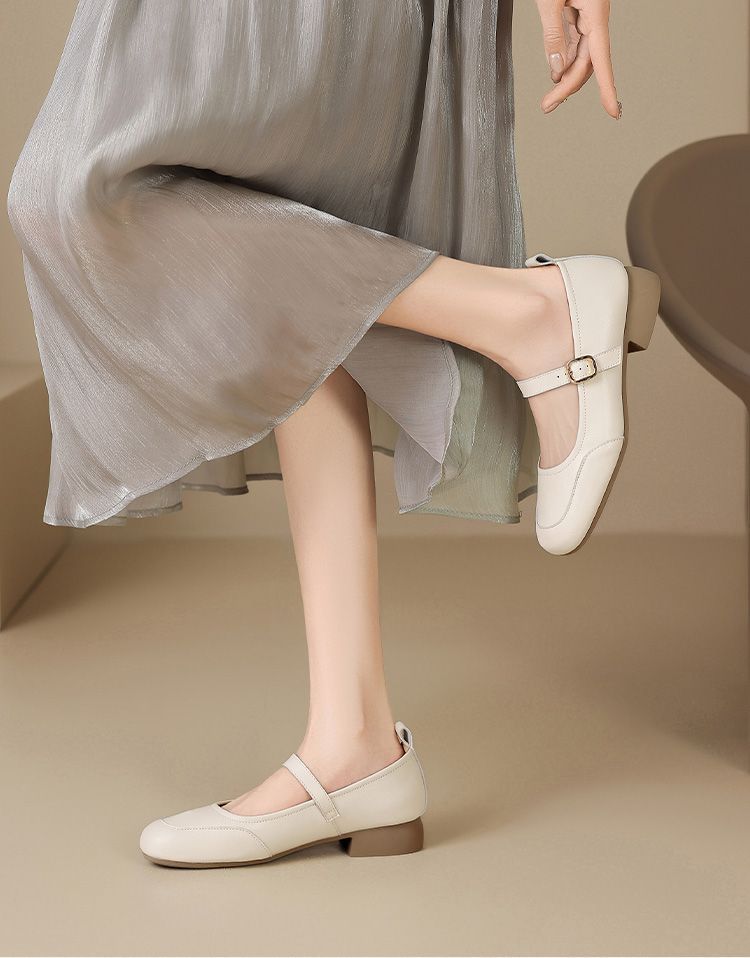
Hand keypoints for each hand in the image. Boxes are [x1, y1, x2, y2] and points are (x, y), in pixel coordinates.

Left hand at [534, 0, 620, 118]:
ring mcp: (587, 16)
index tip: (612, 111)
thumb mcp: (549, 1)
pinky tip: (555, 73)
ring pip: (579, 55)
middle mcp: (595, 18)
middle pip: (586, 62)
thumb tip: (557, 66)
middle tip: (547, 105)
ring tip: (549, 98)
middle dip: (567, 87)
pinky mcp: (578, 13)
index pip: (601, 60)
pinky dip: (563, 60)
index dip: (607, 89)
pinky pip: (573, 42)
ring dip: (564, 77)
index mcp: (596, 13)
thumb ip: (553, 34)